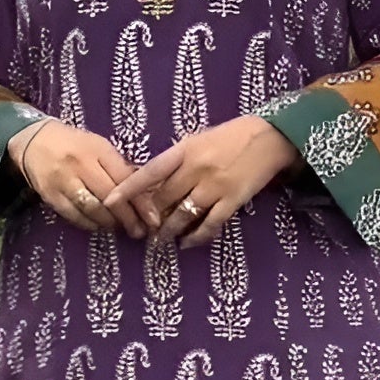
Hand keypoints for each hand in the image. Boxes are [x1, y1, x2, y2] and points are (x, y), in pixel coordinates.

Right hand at [7, 120, 147, 237]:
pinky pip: (74, 216)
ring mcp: (64, 181)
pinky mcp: (50, 195)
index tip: (153, 218)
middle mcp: (81, 164)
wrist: (34, 140)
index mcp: (98, 149)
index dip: (141, 202)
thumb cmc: (74, 144)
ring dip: (110, 223)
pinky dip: (89, 224)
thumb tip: (145, 194)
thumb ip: (119, 167)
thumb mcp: (99, 147)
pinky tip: (99, 226)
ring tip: (121, 229)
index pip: (125, 179)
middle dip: (128, 218)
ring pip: (93, 209)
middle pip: (110, 197)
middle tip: (139, 231)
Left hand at [101, 116, 300, 246]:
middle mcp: (196, 168)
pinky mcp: (232, 200)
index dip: (128, 188)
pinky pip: (210, 224)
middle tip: (139, 230)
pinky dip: (196, 236)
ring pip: (183, 215)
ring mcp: (214, 186)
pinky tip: (187, 243)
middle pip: (164, 198)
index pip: (150, 171)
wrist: (269, 137)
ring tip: (160, 241)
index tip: (110, 201)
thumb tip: (153, 183)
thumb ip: (176, 159)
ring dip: (169, 231)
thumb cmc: (230, 137)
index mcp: (184, 150)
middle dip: (150, 217)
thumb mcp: (198, 140)